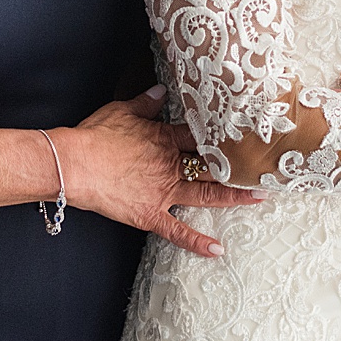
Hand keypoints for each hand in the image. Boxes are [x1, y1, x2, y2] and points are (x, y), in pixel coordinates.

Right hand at [55, 86, 263, 257]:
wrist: (75, 164)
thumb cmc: (95, 136)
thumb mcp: (122, 110)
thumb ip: (146, 102)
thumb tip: (161, 90)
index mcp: (166, 138)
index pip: (202, 135)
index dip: (224, 135)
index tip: (245, 133)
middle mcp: (172, 165)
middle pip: (213, 166)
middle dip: (239, 167)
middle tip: (266, 167)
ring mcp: (164, 192)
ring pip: (207, 195)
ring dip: (234, 196)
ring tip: (259, 196)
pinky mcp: (151, 214)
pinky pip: (178, 231)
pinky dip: (198, 242)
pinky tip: (218, 250)